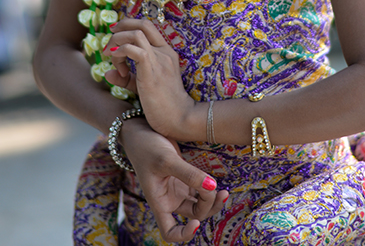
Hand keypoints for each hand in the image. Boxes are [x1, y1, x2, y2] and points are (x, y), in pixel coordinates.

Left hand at [105, 19, 198, 139]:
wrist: (181, 119)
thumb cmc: (164, 106)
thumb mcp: (143, 88)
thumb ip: (127, 79)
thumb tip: (107, 73)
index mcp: (165, 52)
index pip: (148, 26)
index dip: (129, 24)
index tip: (114, 33)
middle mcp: (164, 52)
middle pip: (143, 24)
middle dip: (122, 26)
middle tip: (109, 41)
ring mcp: (159, 60)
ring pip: (135, 34)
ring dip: (117, 41)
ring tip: (110, 56)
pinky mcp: (152, 70)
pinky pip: (134, 50)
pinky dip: (120, 53)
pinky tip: (117, 67)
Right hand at [122, 118, 227, 242]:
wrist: (141, 129)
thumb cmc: (147, 147)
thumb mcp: (167, 160)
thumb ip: (190, 174)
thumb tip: (212, 186)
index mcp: (159, 202)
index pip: (170, 232)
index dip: (184, 234)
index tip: (196, 223)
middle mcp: (169, 199)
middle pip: (194, 215)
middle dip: (207, 206)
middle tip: (215, 189)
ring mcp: (178, 188)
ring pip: (199, 203)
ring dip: (212, 199)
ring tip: (223, 191)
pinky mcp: (184, 177)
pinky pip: (200, 188)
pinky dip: (209, 187)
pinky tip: (216, 182)